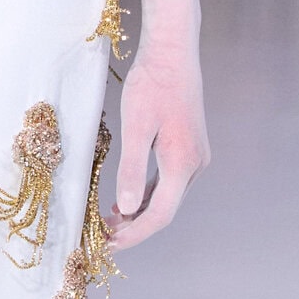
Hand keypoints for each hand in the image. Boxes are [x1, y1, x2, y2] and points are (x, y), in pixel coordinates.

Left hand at [107, 45, 208, 251]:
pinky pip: (169, 184)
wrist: (174, 54)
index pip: (159, 215)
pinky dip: (147, 196)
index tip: (108, 245)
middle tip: (103, 238)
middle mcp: (195, 166)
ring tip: (110, 224)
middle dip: (135, 229)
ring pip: (167, 199)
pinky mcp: (190, 149)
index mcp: (182, 163)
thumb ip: (131, 169)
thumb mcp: (136, 126)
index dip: (133, 235)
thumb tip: (126, 208)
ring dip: (140, 214)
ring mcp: (195, 158)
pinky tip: (127, 201)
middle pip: (165, 211)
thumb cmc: (152, 84)